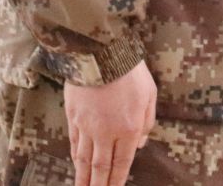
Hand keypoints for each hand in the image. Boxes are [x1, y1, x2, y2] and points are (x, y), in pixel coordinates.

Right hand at [64, 61, 155, 185]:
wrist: (101, 50)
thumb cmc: (129, 70)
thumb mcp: (149, 94)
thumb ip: (147, 122)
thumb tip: (139, 144)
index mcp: (128, 128)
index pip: (122, 163)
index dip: (117, 182)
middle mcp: (106, 132)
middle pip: (101, 167)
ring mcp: (87, 125)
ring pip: (84, 159)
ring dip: (83, 177)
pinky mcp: (73, 115)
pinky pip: (74, 141)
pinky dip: (75, 156)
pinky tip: (76, 164)